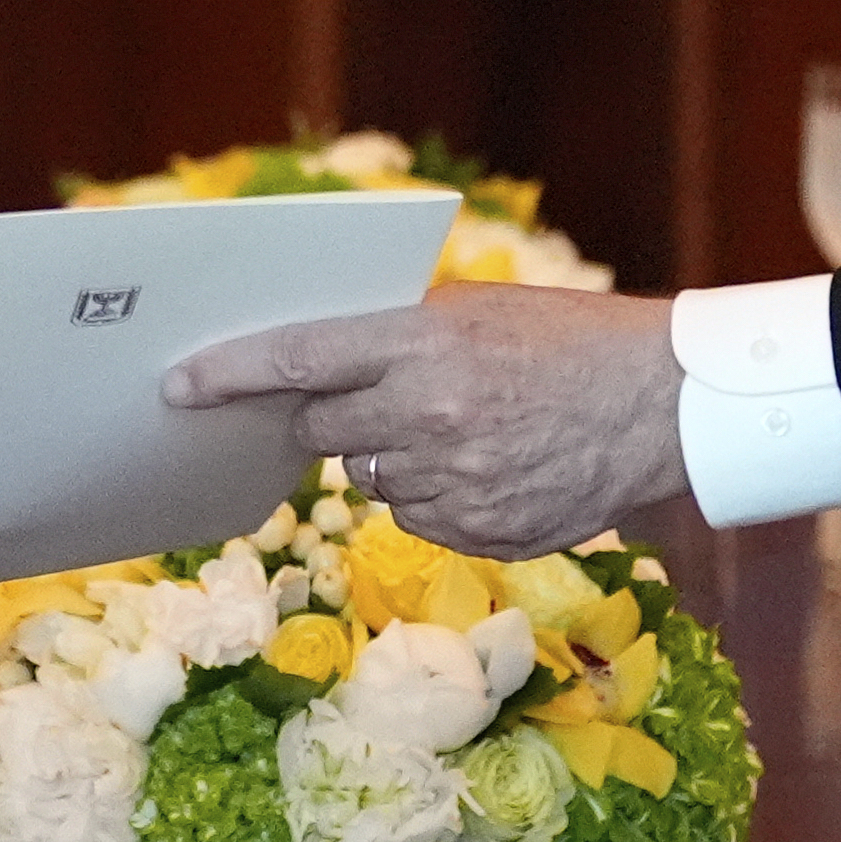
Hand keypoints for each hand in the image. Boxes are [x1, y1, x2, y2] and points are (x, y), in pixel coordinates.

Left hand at [163, 282, 689, 558]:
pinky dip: (433, 495)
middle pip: (320, 427)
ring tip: (463, 427)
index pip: (299, 360)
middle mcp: (428, 416)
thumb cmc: (565, 341)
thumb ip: (393, 334)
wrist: (661, 406)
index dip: (229, 374)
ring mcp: (452, 481)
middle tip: (385, 396)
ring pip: (367, 477)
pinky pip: (413, 517)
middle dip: (332, 414)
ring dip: (392, 455)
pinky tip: (486, 465)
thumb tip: (310, 364)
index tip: (179, 386)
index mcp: (424, 344)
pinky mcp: (474, 531)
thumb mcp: (476, 310)